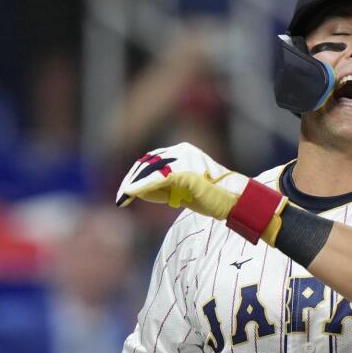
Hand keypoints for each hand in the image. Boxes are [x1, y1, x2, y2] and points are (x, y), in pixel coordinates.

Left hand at [115, 142, 248, 219]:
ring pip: (151, 170)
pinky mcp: (186, 171)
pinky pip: (160, 178)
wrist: (231, 201)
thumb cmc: (207, 197)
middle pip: (147, 164)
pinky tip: (132, 193)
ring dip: (133, 184)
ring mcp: (184, 160)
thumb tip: (135, 189)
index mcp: (179, 152)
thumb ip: (159, 188)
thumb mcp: (177, 191)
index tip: (124, 193)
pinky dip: (143, 186)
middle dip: (130, 181)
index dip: (134, 177)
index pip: (150, 162)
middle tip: (120, 198)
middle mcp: (180, 152)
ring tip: (123, 197)